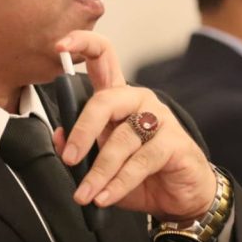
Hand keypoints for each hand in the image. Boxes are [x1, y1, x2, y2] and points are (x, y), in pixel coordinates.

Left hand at [50, 31, 216, 220]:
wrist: (182, 196)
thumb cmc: (143, 174)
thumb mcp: (102, 164)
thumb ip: (80, 149)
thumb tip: (59, 136)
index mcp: (119, 99)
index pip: (103, 58)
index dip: (82, 45)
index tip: (59, 47)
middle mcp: (139, 102)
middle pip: (106, 100)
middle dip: (83, 130)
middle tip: (70, 158)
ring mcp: (159, 120)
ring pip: (121, 139)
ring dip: (99, 172)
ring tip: (86, 194)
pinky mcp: (174, 143)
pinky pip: (140, 161)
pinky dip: (119, 183)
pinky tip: (106, 196)